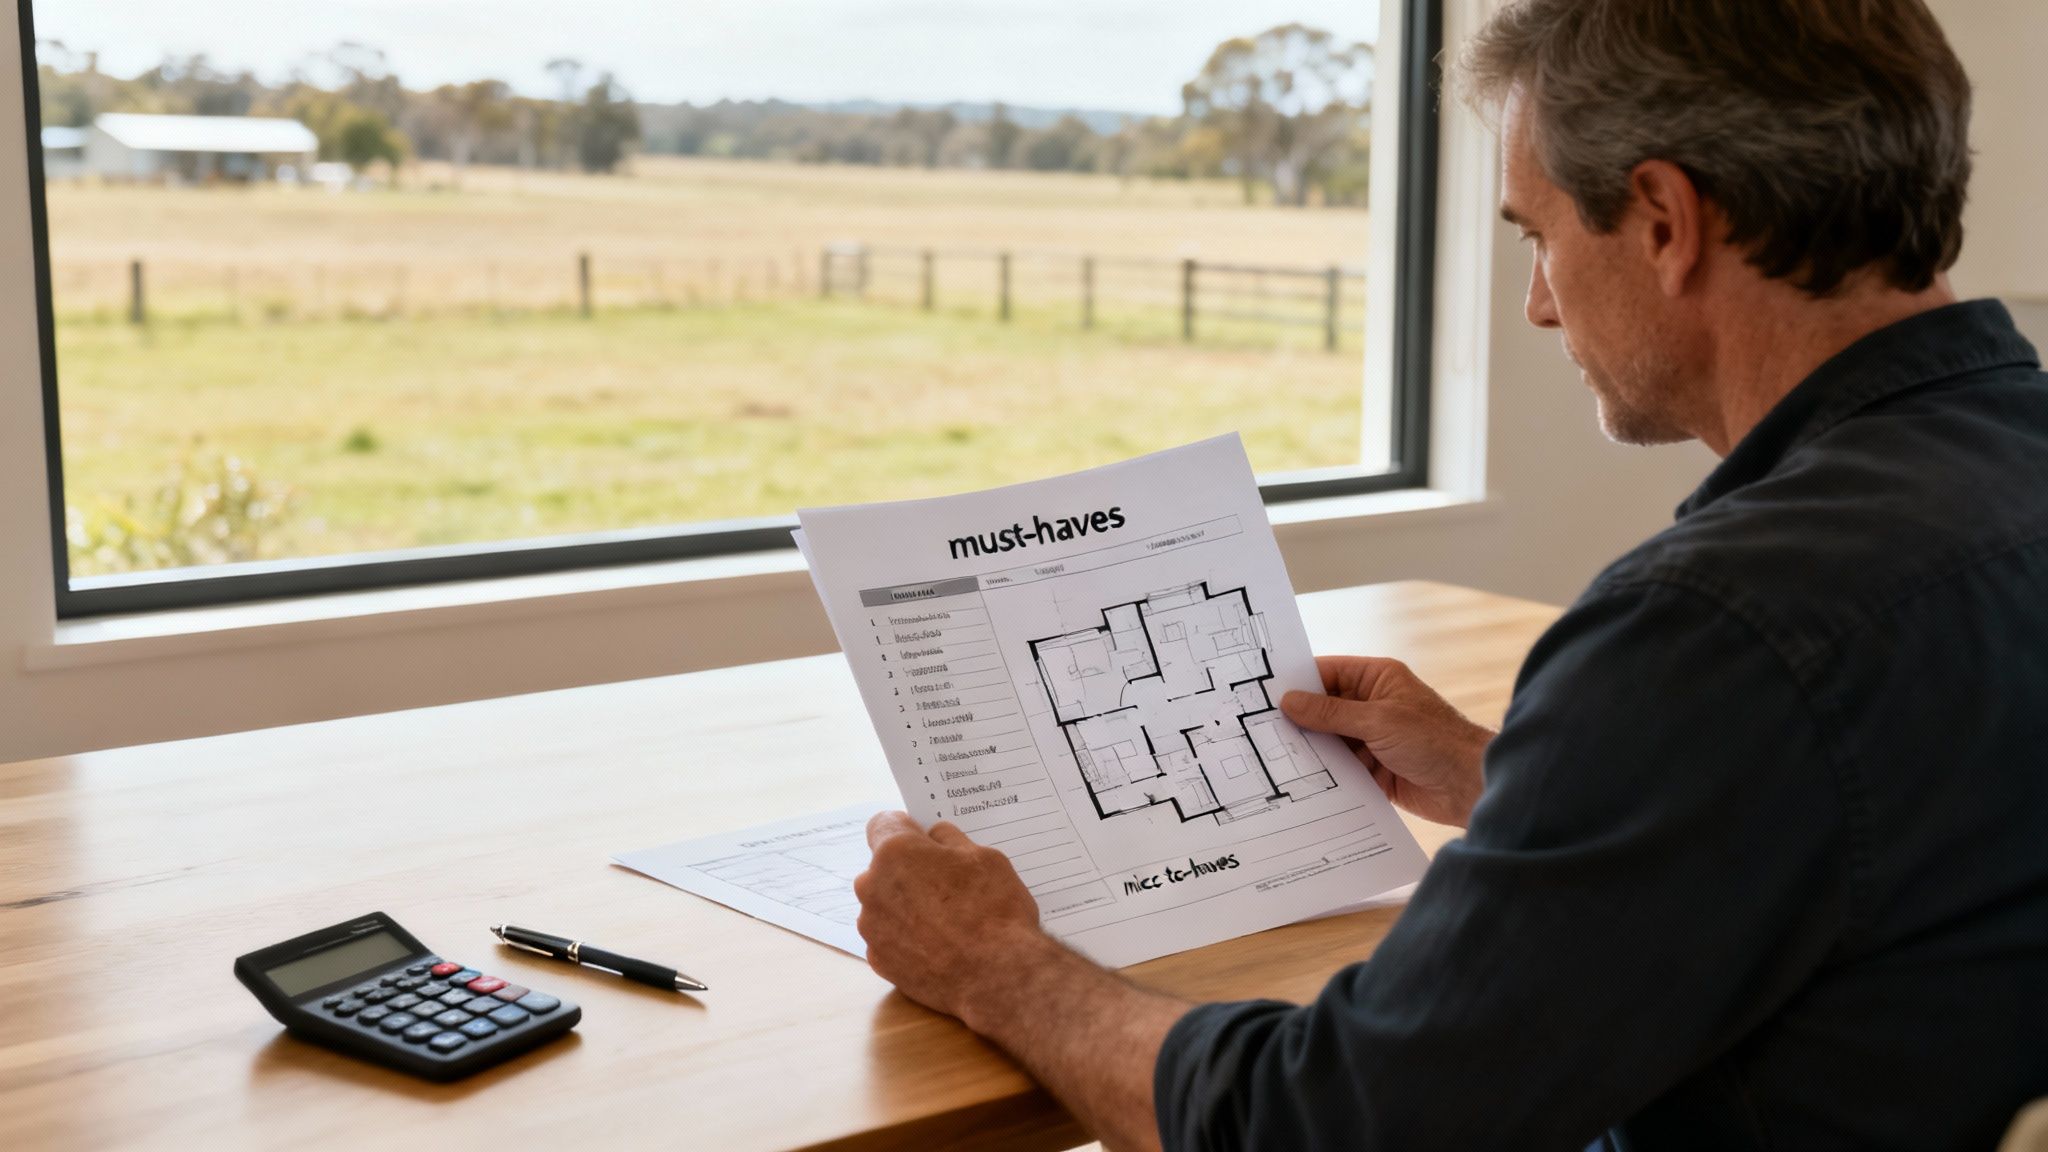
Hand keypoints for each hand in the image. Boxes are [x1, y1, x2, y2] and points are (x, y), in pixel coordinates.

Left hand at [854, 810, 1049, 1020]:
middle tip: (946, 883)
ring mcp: (873, 928)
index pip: (884, 823)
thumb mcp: (983, 856)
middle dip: (908, 869)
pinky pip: (889, 937)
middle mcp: (872, 888)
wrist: (998, 976)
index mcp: (895, 852)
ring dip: (906, 905)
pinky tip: (939, 945)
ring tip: (946, 920)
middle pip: (883, 867)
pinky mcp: (880, 961)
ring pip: (885, 903)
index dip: (908, 828)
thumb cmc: (993, 911)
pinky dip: (907, 937)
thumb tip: (935, 837)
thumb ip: (950, 840)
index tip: (925, 839)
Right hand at [1281, 656, 1493, 827]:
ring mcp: (1373, 739)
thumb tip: (1290, 701)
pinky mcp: (1374, 770)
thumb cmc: (1436, 740)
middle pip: (1324, 709)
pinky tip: (1299, 779)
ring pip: (1329, 740)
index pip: (1328, 673)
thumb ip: (1331, 713)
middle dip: (1298, 719)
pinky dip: (1323, 773)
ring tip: (1272, 755)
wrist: (1471, 786)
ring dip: (1309, 748)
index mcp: (1378, 679)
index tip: (1265, 692)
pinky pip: (1340, 768)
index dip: (1298, 682)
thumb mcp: (1378, 721)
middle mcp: (1373, 706)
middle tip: (1261, 727)